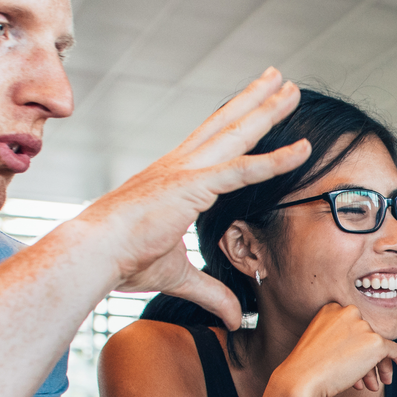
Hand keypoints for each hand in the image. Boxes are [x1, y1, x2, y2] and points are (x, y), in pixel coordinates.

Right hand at [77, 69, 311, 326]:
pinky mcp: (191, 186)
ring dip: (267, 109)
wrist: (93, 253)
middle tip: (282, 79)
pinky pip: (242, 169)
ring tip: (292, 87)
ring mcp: (186, 170)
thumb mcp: (179, 276)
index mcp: (175, 178)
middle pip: (227, 124)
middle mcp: (181, 164)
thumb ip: (211, 292)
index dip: (237, 123)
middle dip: (256, 100)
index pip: (214, 143)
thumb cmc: (122, 260)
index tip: (256, 105)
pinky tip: (302, 149)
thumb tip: (234, 316)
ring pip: (237, 133)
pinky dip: (274, 159)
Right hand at [273, 303, 396, 396]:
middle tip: (370, 378)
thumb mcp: (319, 343)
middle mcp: (349, 312)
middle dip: (367, 358)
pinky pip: (394, 350)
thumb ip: (338, 338)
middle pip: (367, 335)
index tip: (352, 363)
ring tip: (373, 385)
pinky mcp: (375, 342)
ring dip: (376, 367)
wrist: (302, 379)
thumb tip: (361, 348)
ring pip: (378, 346)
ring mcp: (363, 326)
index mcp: (332, 308)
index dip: (356, 346)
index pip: (354, 325)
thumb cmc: (305, 367)